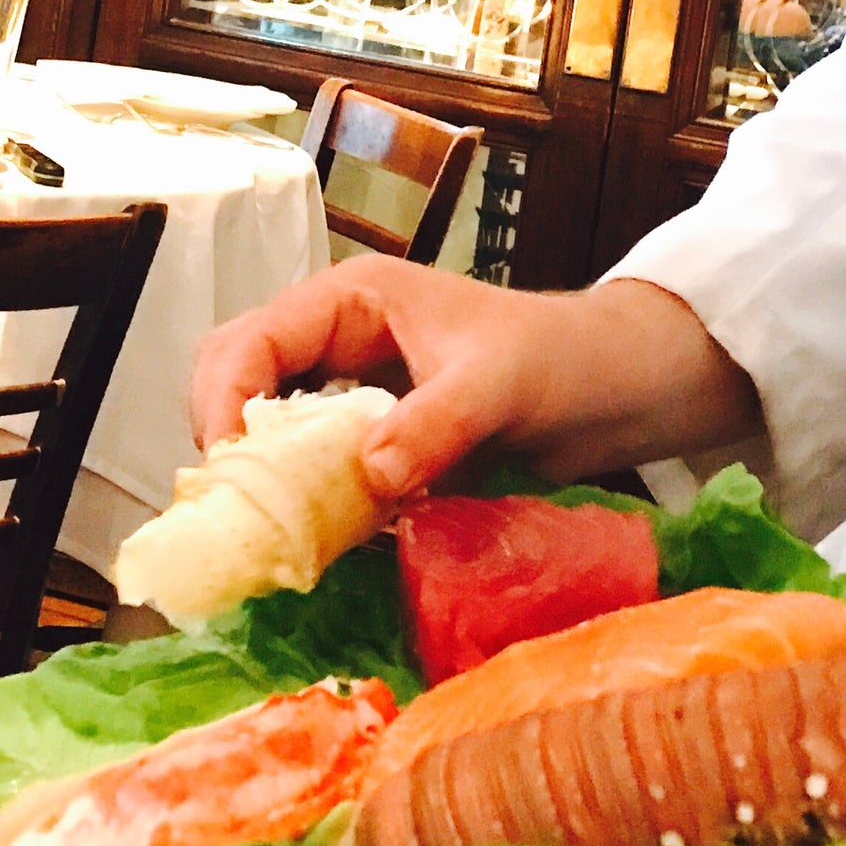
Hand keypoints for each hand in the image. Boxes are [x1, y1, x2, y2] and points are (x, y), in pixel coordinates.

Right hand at [188, 261, 760, 498]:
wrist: (622, 390)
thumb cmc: (564, 360)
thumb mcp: (500, 384)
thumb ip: (434, 422)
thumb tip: (367, 473)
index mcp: (350, 300)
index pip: (247, 341)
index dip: (223, 403)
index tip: (230, 471)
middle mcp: (338, 341)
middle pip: (236, 383)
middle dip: (226, 443)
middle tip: (238, 511)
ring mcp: (353, 394)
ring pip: (270, 434)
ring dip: (262, 483)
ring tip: (272, 536)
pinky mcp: (377, 443)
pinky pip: (316, 474)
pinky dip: (308, 508)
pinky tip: (322, 545)